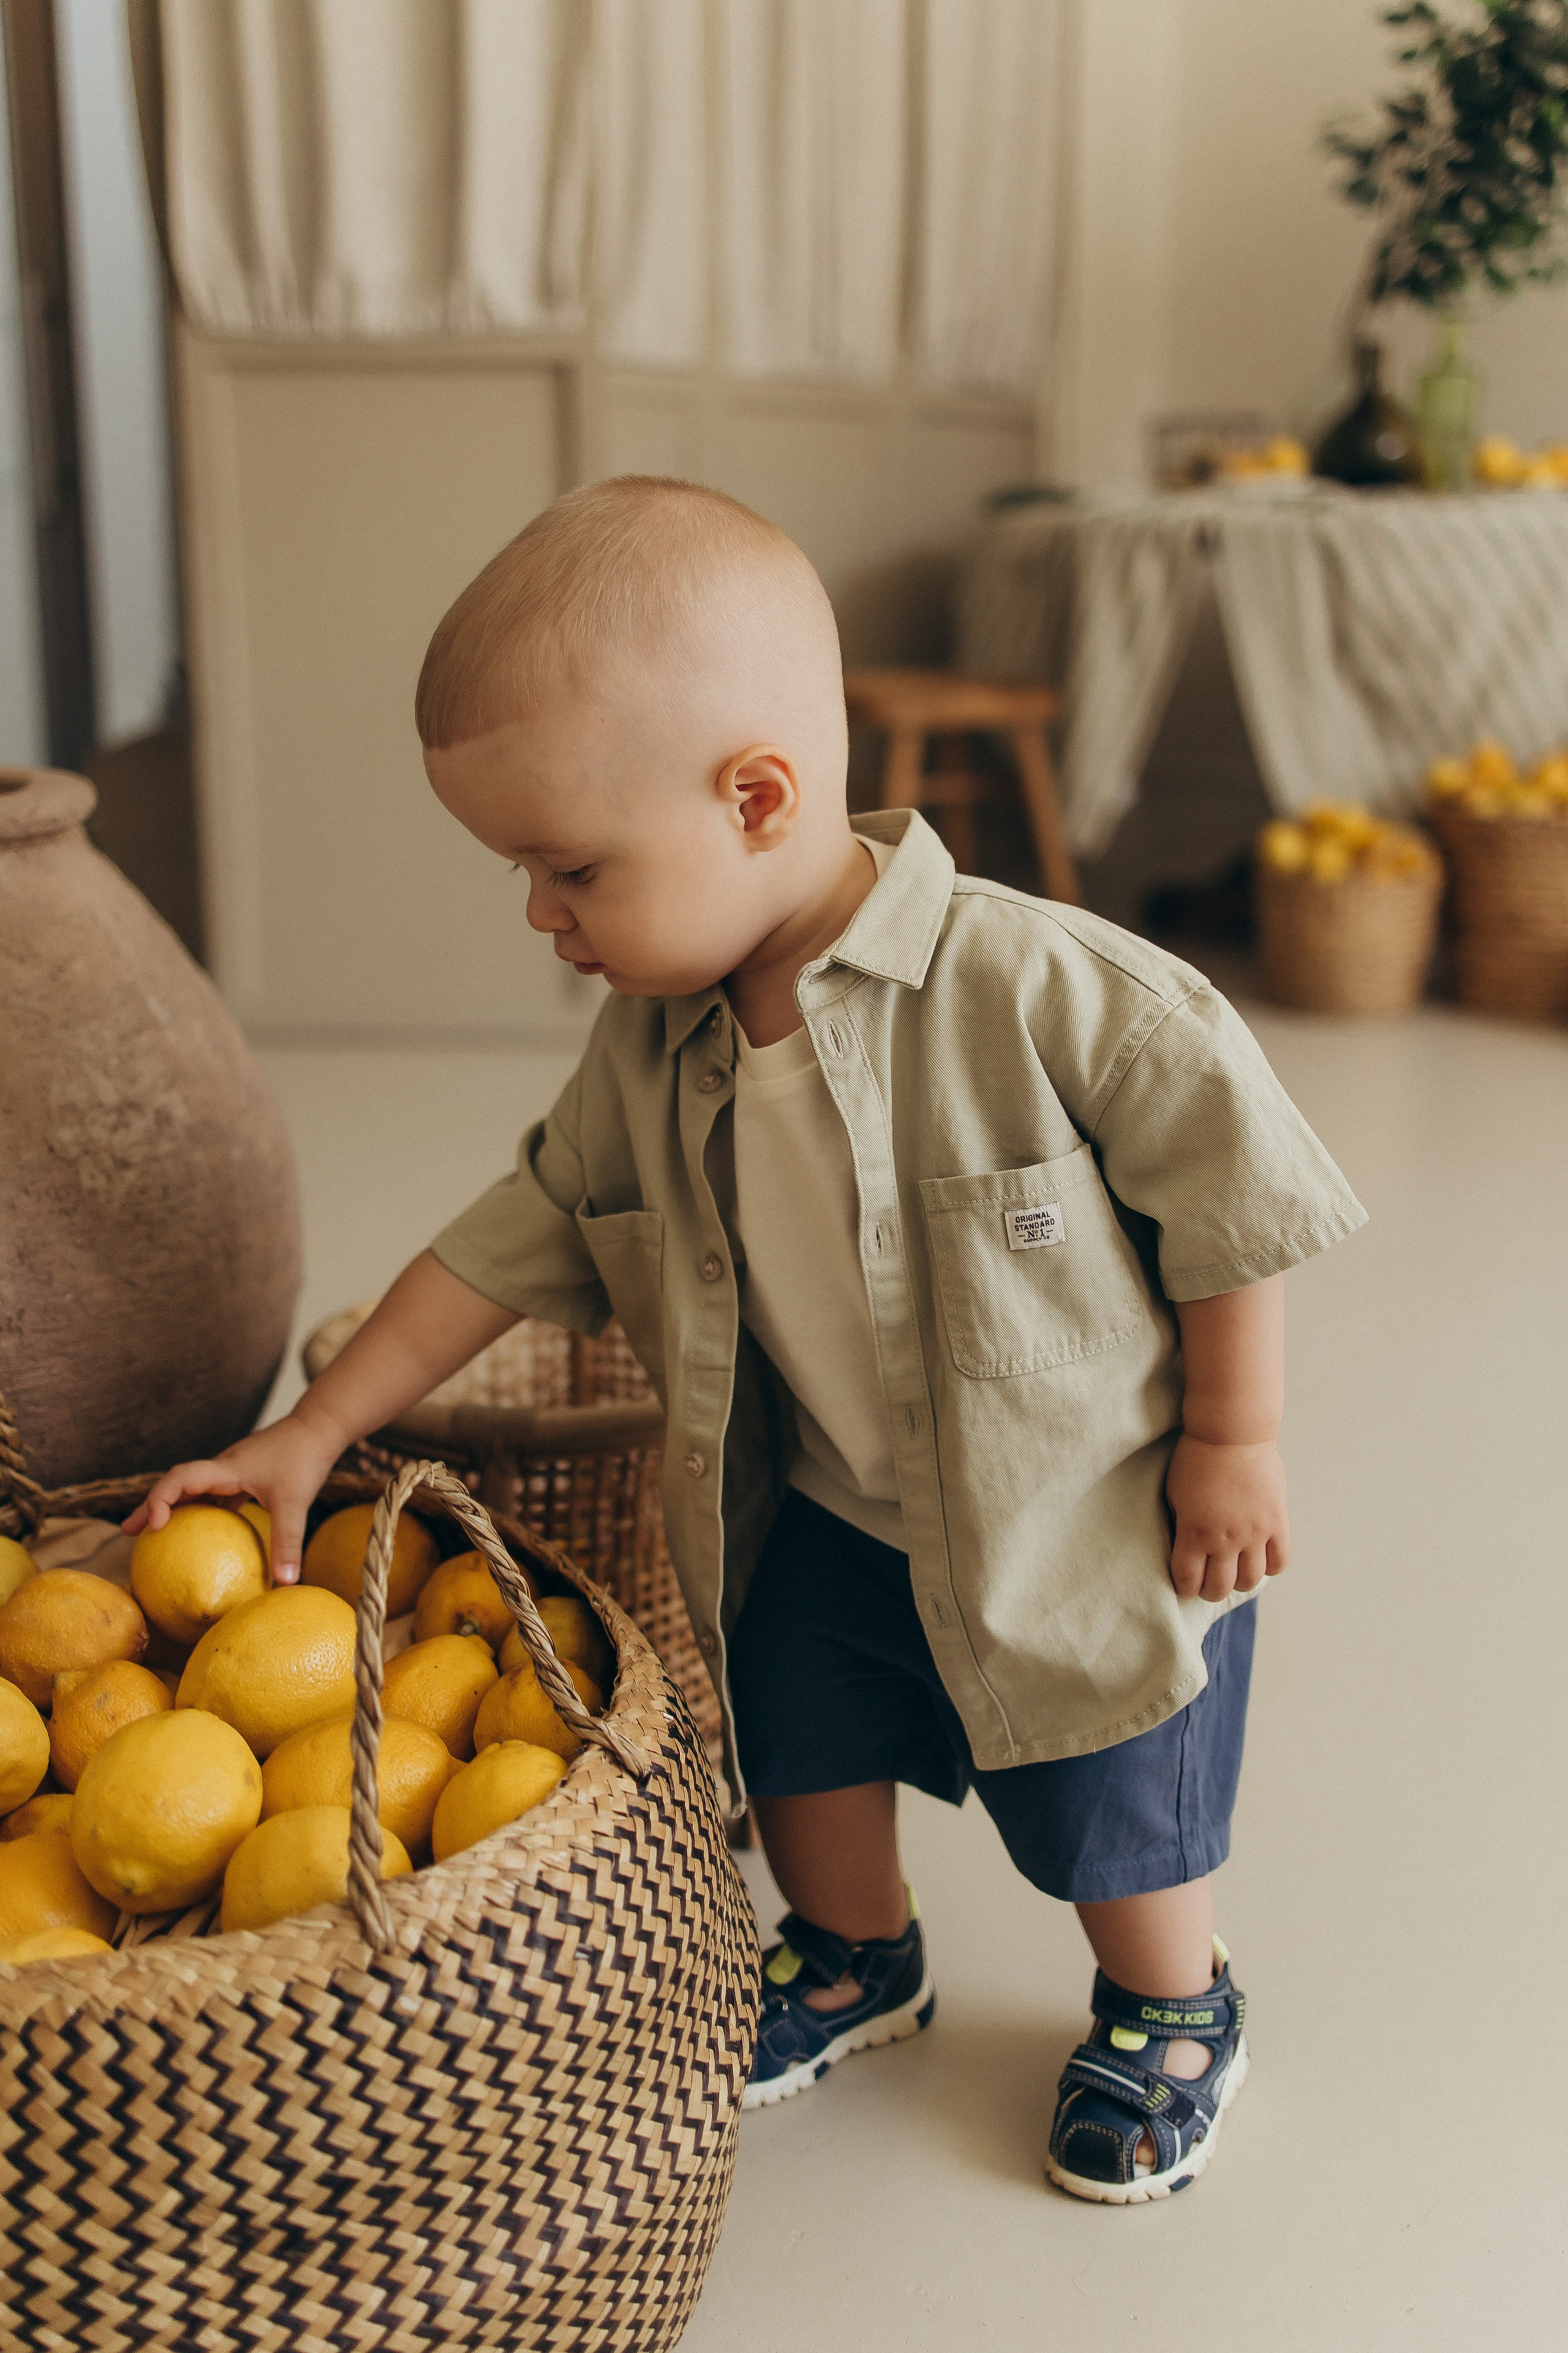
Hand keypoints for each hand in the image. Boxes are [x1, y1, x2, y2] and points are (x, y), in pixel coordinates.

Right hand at [120, 1404, 344, 1584]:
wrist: (320, 1426)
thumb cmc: (305, 1458)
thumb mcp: (295, 1502)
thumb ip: (288, 1541)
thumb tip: (286, 1583)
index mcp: (225, 1469)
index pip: (180, 1479)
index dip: (160, 1499)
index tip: (154, 1525)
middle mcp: (222, 1467)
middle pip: (175, 1485)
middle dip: (150, 1506)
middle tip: (128, 1533)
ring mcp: (232, 1471)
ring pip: (193, 1489)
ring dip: (173, 1508)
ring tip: (155, 1534)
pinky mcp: (244, 1476)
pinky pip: (214, 1495)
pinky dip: (201, 1512)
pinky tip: (202, 1533)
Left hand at [1164, 1433, 1289, 1601]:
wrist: (1232, 1432)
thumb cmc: (1196, 1458)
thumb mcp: (1175, 1494)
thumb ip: (1181, 1525)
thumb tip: (1183, 1549)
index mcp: (1194, 1531)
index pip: (1188, 1580)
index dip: (1185, 1586)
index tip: (1186, 1582)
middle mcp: (1225, 1538)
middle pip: (1219, 1587)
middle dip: (1210, 1591)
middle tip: (1208, 1583)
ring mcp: (1254, 1533)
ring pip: (1250, 1581)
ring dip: (1239, 1583)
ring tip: (1234, 1572)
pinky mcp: (1277, 1522)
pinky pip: (1279, 1561)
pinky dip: (1269, 1568)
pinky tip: (1259, 1559)